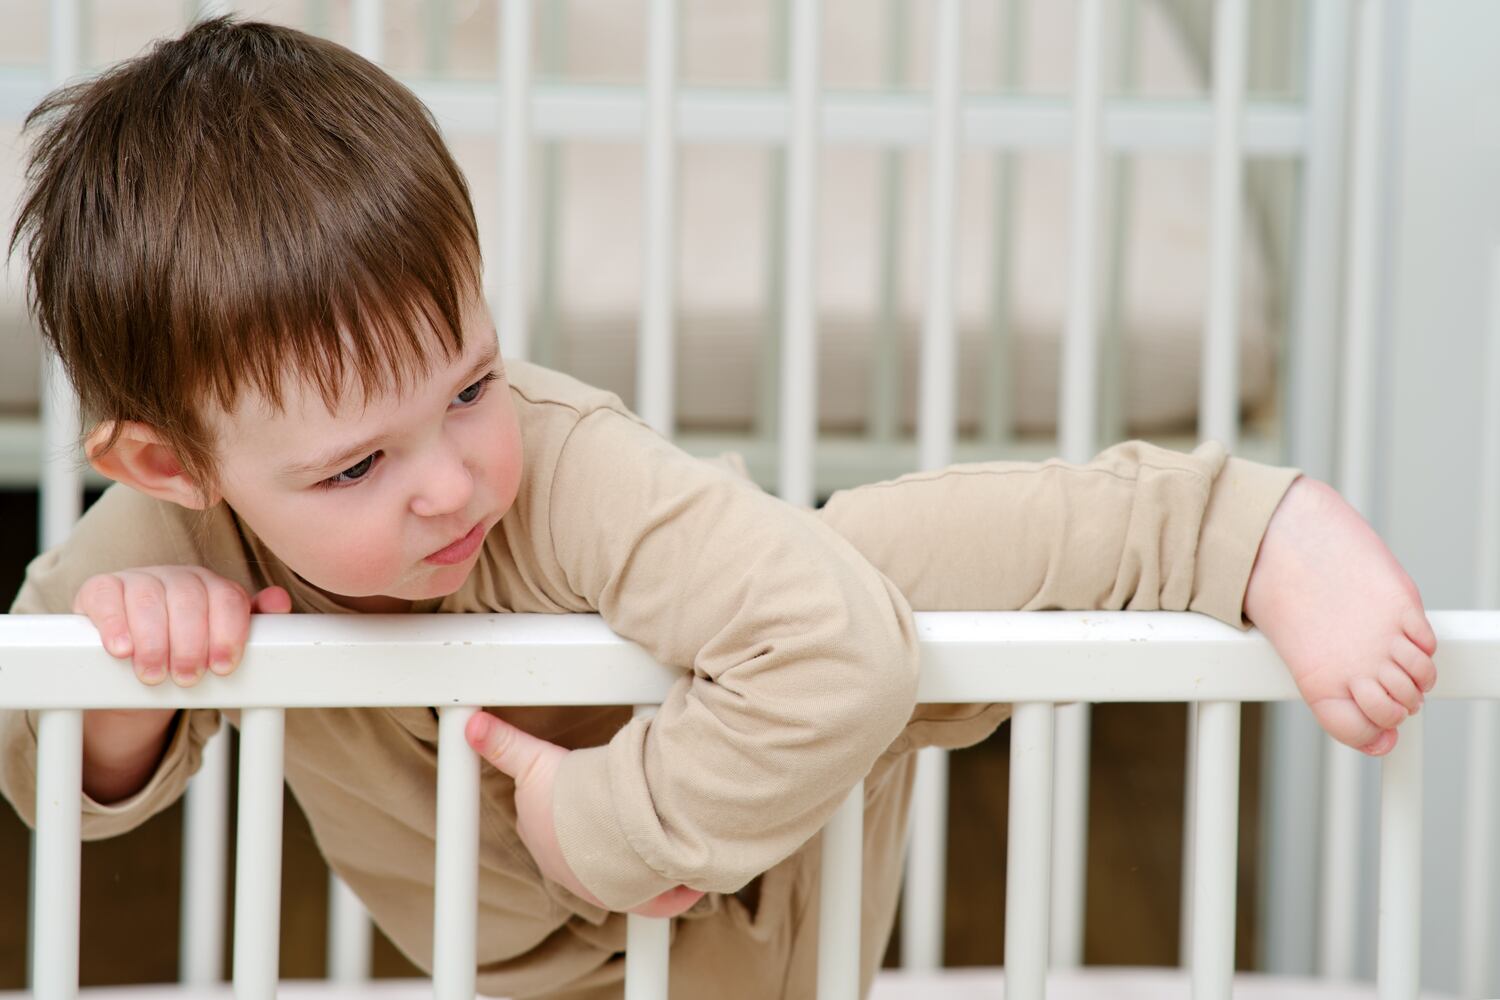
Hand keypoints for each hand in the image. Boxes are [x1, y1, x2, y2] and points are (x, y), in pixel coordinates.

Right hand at [73, 566, 291, 686]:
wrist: (132, 669)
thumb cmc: (183, 654)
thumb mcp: (218, 643)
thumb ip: (251, 622)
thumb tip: (280, 600)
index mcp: (212, 586)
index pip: (228, 598)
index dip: (228, 633)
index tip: (223, 668)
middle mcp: (177, 577)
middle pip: (189, 599)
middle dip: (191, 643)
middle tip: (188, 677)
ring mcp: (138, 579)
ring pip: (149, 599)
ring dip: (153, 641)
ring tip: (154, 675)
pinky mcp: (101, 589)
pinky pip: (107, 597)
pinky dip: (114, 624)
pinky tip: (122, 650)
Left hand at [465, 710, 704, 917]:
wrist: (614, 827)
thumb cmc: (574, 801)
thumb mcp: (535, 763)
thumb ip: (504, 745)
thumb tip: (470, 725)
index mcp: (548, 847)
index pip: (553, 829)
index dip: (570, 810)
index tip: (586, 800)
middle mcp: (573, 875)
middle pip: (587, 852)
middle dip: (601, 836)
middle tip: (621, 813)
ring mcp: (608, 891)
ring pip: (625, 873)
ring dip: (637, 859)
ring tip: (652, 836)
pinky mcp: (645, 899)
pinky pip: (662, 897)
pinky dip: (675, 889)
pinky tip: (685, 881)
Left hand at [1244, 477, 1437, 755]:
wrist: (1277, 533)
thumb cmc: (1274, 587)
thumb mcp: (1291, 645)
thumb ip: (1326, 674)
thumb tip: (1362, 694)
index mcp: (1317, 681)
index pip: (1358, 732)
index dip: (1372, 737)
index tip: (1379, 734)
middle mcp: (1355, 665)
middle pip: (1396, 711)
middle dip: (1397, 707)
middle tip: (1389, 692)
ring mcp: (1382, 636)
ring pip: (1421, 680)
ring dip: (1415, 679)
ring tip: (1398, 665)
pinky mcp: (1402, 604)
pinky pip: (1427, 645)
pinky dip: (1421, 647)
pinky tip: (1404, 637)